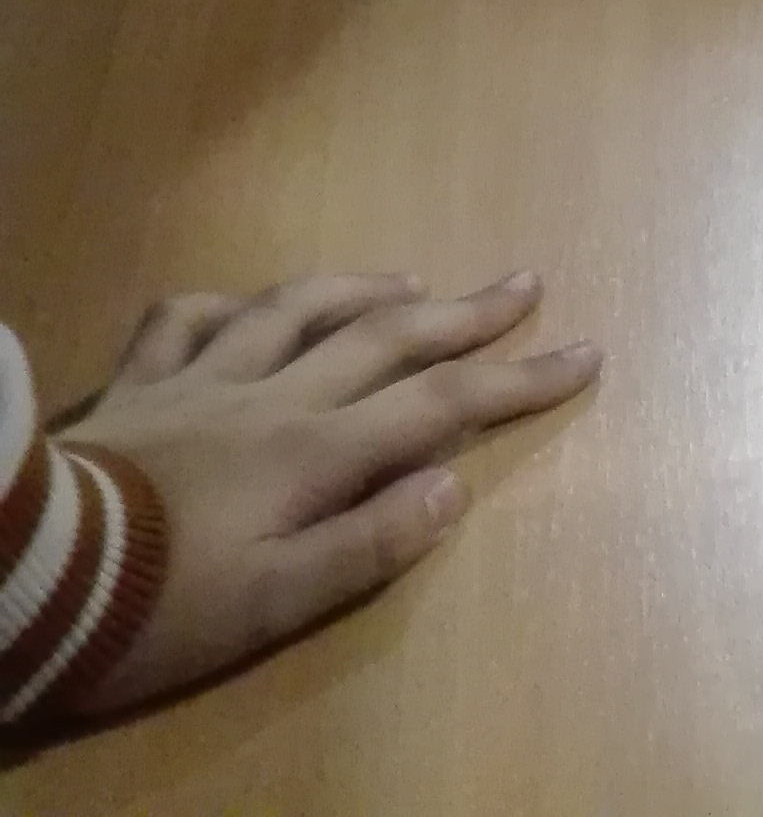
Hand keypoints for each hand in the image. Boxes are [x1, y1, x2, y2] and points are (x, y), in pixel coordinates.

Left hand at [56, 271, 598, 716]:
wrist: (31, 574)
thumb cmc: (159, 607)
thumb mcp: (271, 604)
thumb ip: (365, 545)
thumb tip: (454, 485)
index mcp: (315, 453)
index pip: (439, 407)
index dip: (516, 381)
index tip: (585, 352)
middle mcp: (272, 397)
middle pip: (385, 339)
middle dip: (463, 314)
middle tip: (524, 281)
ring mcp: (202, 380)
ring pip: (296, 310)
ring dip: (361, 289)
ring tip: (407, 277)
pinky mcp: (137, 383)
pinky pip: (187, 319)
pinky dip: (228, 304)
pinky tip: (246, 304)